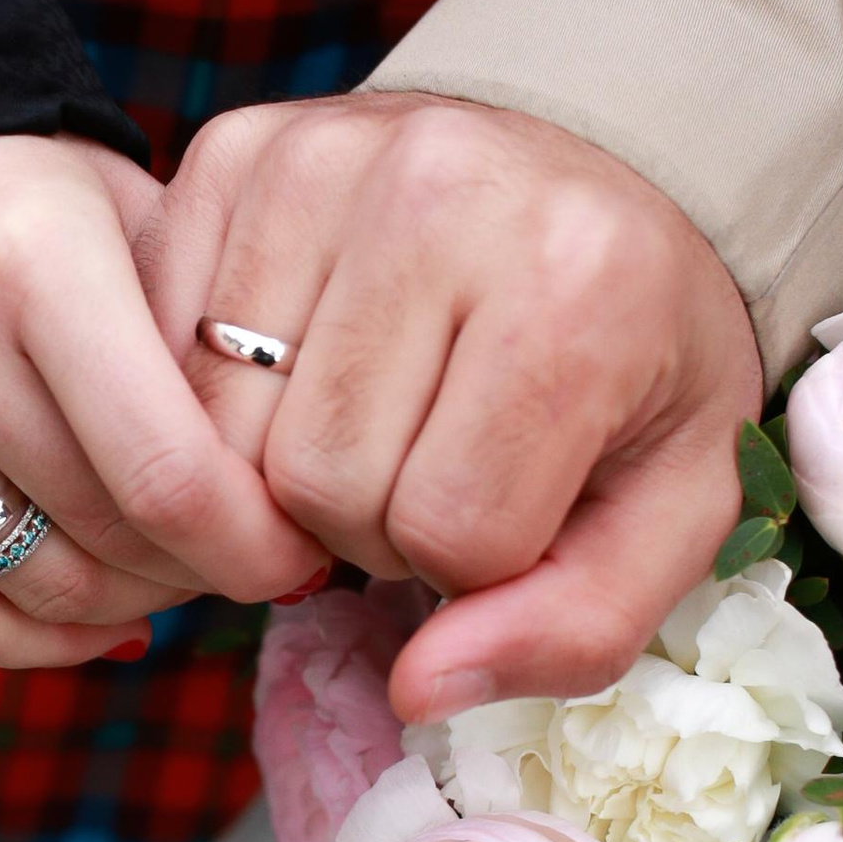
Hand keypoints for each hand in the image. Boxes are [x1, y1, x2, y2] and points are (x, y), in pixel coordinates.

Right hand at [0, 134, 321, 666]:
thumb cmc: (33, 210)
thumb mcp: (137, 222)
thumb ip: (213, 345)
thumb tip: (306, 511)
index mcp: (30, 257)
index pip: (166, 473)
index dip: (253, 547)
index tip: (300, 557)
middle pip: (108, 540)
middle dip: (202, 571)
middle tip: (247, 556)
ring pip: (38, 590)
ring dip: (132, 604)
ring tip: (176, 571)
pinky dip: (46, 640)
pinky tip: (105, 618)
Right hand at [146, 94, 763, 713]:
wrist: (596, 166)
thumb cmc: (636, 350)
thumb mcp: (670, 504)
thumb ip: (575, 625)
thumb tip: (419, 692)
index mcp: (577, 284)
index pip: (450, 532)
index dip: (473, 564)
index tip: (510, 503)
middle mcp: (440, 191)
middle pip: (321, 484)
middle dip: (372, 521)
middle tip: (433, 462)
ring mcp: (320, 154)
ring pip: (228, 431)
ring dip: (288, 467)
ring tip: (371, 419)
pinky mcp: (237, 149)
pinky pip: (172, 350)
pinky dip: (228, 398)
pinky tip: (305, 370)